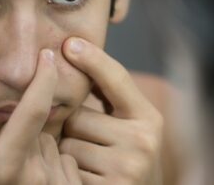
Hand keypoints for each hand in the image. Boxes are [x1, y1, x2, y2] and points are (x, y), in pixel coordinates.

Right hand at [0, 49, 81, 184]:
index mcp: (4, 165)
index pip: (34, 110)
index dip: (44, 77)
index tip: (48, 54)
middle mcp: (36, 178)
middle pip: (41, 126)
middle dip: (27, 128)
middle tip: (3, 152)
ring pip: (55, 144)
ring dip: (40, 148)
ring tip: (17, 174)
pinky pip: (68, 163)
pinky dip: (54, 165)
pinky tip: (33, 183)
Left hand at [59, 37, 164, 184]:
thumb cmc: (126, 156)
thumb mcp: (130, 124)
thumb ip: (109, 95)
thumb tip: (73, 48)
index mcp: (149, 119)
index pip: (117, 79)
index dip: (92, 59)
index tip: (69, 42)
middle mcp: (142, 142)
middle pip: (77, 117)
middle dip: (72, 127)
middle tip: (88, 143)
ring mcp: (126, 169)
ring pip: (67, 145)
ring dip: (66, 152)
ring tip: (87, 163)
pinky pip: (65, 169)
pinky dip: (65, 172)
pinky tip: (81, 177)